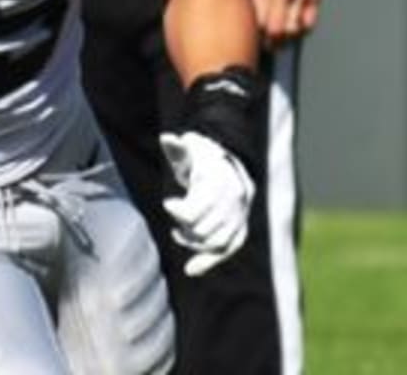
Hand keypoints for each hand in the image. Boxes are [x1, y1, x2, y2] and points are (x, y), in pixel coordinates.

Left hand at [160, 131, 253, 276]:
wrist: (231, 167)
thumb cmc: (202, 159)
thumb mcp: (190, 151)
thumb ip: (177, 148)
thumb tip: (166, 138)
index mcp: (220, 183)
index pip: (200, 208)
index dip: (181, 211)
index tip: (167, 204)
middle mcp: (233, 203)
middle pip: (205, 228)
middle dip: (185, 228)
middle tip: (175, 222)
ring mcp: (239, 218)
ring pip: (216, 242)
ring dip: (194, 244)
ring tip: (178, 235)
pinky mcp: (240, 230)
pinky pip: (227, 250)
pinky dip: (209, 261)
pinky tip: (190, 269)